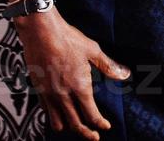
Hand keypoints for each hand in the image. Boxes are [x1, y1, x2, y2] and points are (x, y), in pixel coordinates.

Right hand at [15, 9, 130, 138]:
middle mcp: (64, 95)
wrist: (41, 32)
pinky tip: (59, 112)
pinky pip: (46, 111)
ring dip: (68, 127)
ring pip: (58, 123)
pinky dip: (54, 116)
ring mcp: (49, 94)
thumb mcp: (92, 51)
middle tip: (94, 137)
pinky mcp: (38, 90)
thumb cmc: (68, 39)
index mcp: (80, 87)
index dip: (100, 124)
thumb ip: (108, 66)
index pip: (92, 115)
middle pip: (76, 125)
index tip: (106, 126)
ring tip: (75, 126)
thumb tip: (125, 74)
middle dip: (87, 133)